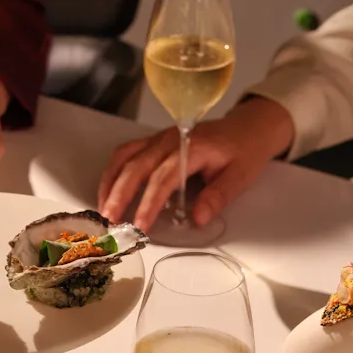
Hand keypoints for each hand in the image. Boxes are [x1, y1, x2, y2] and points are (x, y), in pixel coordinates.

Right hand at [98, 97, 294, 231]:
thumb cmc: (244, 151)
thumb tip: (198, 218)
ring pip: (125, 157)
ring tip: (104, 209)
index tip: (140, 226)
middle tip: (109, 221)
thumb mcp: (240, 176)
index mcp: (191, 148)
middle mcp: (170, 140)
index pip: (163, 178)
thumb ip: (218, 196)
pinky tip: (109, 191)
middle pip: (136, 166)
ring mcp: (159, 138)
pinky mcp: (154, 141)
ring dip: (110, 183)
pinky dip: (113, 172)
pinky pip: (126, 153)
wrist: (248, 127)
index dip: (149, 203)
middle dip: (119, 195)